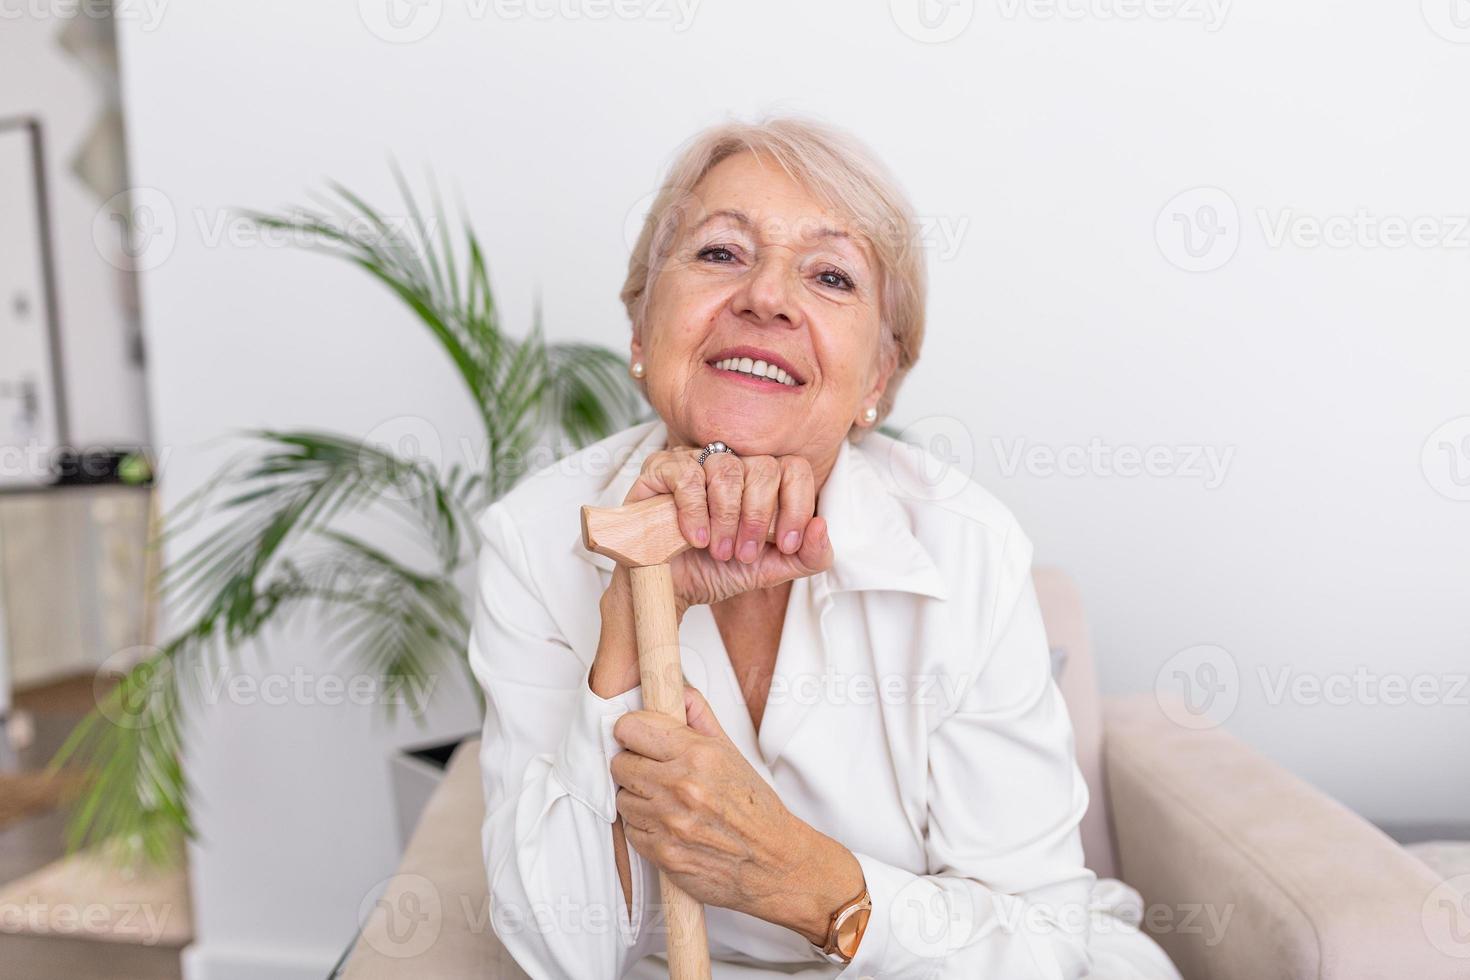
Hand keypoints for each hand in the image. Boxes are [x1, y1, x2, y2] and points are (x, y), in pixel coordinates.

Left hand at [611, 685, 863, 943]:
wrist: (772, 863)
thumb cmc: (756, 810)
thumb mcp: (734, 753)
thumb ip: (700, 718)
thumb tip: (678, 692)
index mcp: (698, 754)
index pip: (631, 727)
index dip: (634, 732)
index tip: (641, 739)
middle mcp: (680, 786)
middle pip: (619, 762)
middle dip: (634, 764)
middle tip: (655, 772)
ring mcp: (668, 822)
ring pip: (622, 797)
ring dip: (638, 798)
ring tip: (666, 801)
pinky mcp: (661, 852)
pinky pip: (630, 830)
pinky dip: (644, 827)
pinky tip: (668, 825)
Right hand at [622, 447, 834, 611]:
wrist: (670, 588)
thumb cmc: (717, 571)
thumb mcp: (771, 570)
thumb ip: (808, 556)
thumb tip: (822, 524)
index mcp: (763, 482)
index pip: (796, 468)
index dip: (797, 506)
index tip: (786, 544)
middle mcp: (733, 465)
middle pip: (764, 468)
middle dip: (759, 519)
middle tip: (743, 553)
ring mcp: (697, 461)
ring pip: (727, 470)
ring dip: (726, 518)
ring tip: (717, 550)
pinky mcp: (661, 468)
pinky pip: (687, 475)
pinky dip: (695, 511)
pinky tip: (693, 537)